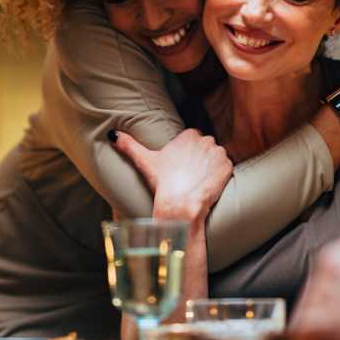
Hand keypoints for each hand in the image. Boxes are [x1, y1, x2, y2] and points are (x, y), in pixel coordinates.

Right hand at [109, 129, 232, 223]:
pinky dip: (220, 176)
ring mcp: (218, 153)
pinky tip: (208, 184)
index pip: (194, 140)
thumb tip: (112, 134)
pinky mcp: (228, 166)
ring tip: (198, 181)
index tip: (182, 167)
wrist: (180, 205)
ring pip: (216, 158)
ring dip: (211, 168)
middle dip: (201, 160)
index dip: (188, 155)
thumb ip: (129, 145)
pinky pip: (227, 168)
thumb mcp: (145, 161)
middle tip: (189, 176)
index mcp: (189, 134)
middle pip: (206, 148)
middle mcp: (206, 139)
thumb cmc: (162, 183)